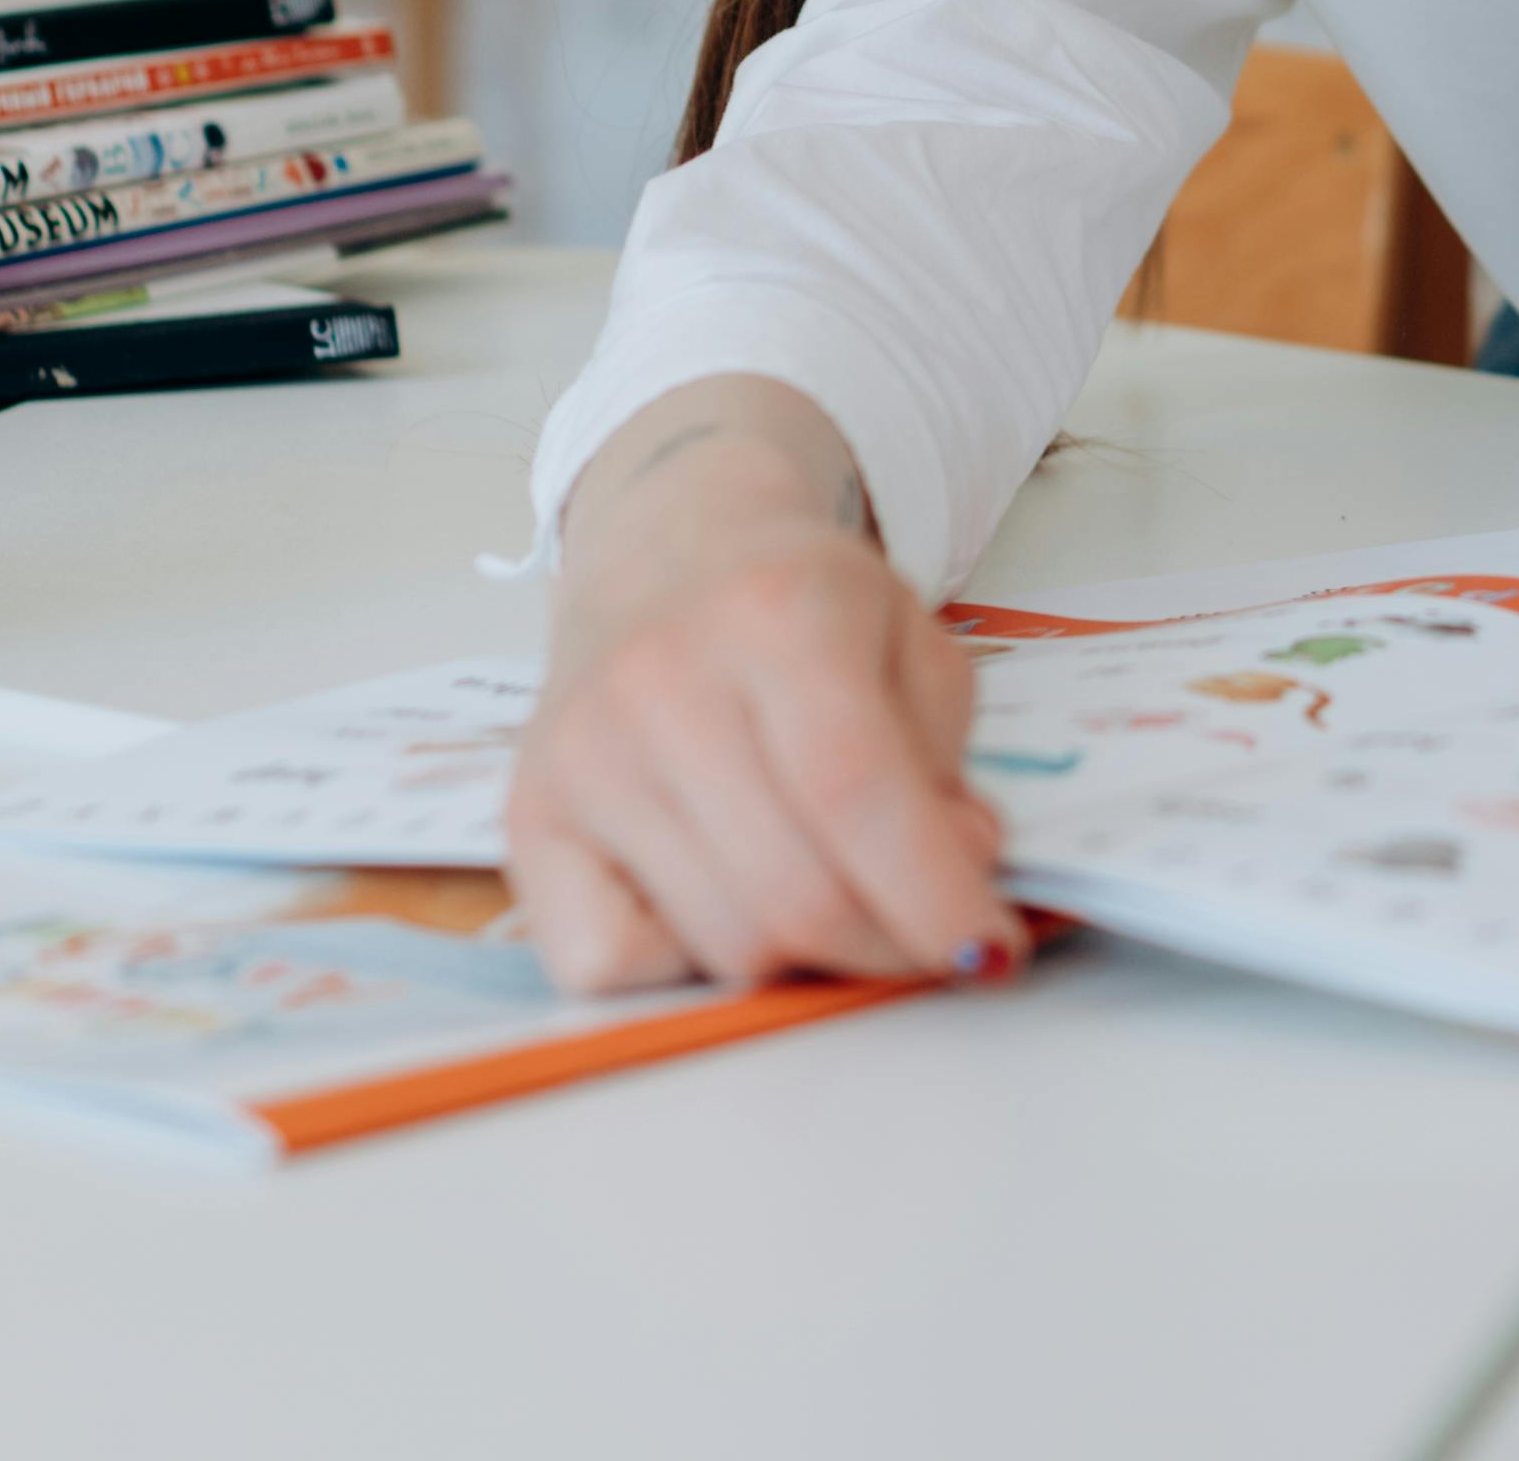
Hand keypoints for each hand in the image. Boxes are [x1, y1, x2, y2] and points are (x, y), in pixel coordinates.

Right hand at [505, 375, 1016, 995]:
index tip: (992, 953)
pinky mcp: (526, 819)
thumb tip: (956, 872)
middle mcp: (660, 682)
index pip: (856, 794)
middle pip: (793, 894)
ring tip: (832, 896)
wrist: (668, 549)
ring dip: (805, 958)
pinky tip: (725, 904)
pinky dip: (685, 967)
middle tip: (924, 935)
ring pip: (721, 943)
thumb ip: (946, 761)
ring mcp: (581, 756)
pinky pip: (607, 966)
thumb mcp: (912, 642)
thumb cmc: (802, 606)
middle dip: (888, 944)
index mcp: (776, 614)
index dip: (934, 897)